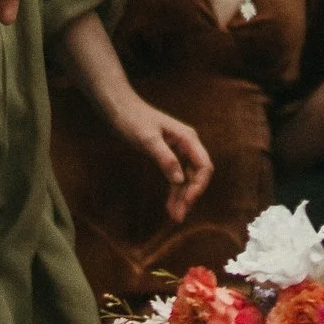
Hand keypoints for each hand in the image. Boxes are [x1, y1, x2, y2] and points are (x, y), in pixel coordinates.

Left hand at [107, 96, 214, 221]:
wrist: (118, 107)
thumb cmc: (132, 119)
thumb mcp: (147, 139)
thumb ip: (165, 159)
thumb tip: (179, 180)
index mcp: (188, 139)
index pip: (204, 166)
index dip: (199, 186)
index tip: (188, 202)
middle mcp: (187, 145)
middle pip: (197, 175)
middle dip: (190, 195)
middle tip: (179, 216)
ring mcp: (178, 150)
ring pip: (186, 178)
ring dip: (182, 197)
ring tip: (175, 216)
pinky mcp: (167, 155)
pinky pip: (175, 176)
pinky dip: (174, 191)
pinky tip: (170, 205)